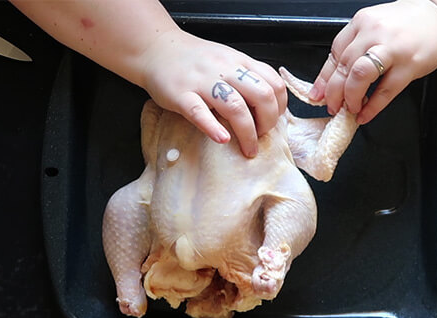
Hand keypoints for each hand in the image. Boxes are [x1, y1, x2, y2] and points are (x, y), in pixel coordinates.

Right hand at [141, 29, 286, 157]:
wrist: (156, 49)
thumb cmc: (194, 60)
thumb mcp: (227, 61)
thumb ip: (246, 78)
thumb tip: (269, 106)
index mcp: (240, 63)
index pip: (274, 84)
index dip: (280, 107)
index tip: (273, 121)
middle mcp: (225, 70)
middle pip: (261, 96)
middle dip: (268, 122)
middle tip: (260, 137)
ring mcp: (203, 82)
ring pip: (235, 106)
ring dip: (247, 132)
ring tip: (247, 148)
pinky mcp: (181, 94)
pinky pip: (199, 111)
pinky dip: (212, 127)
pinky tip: (222, 139)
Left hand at [309, 0, 436, 123]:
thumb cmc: (408, 22)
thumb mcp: (374, 28)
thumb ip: (354, 49)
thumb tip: (333, 79)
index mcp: (360, 24)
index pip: (334, 55)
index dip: (324, 80)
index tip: (318, 96)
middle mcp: (373, 33)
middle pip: (343, 67)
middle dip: (334, 93)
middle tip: (333, 107)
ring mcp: (392, 48)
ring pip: (360, 76)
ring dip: (351, 97)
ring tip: (350, 109)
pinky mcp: (410, 64)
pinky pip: (386, 90)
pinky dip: (372, 107)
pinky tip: (365, 114)